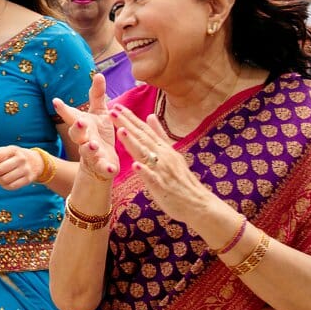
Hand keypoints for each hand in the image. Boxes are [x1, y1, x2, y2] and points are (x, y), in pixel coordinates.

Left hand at [0, 146, 45, 190]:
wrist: (35, 161)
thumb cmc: (15, 156)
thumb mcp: (5, 152)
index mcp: (13, 150)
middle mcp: (21, 159)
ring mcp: (25, 169)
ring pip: (5, 180)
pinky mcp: (28, 179)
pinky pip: (12, 186)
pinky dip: (4, 186)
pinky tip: (3, 183)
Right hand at [52, 72, 116, 179]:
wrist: (102, 163)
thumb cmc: (99, 135)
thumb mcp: (100, 113)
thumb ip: (97, 95)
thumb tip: (98, 74)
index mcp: (82, 125)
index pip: (71, 116)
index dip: (63, 109)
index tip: (56, 101)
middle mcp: (84, 139)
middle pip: (76, 134)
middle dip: (77, 128)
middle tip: (80, 122)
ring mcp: (91, 154)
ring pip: (87, 151)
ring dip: (89, 148)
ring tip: (93, 145)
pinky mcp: (102, 167)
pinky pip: (102, 168)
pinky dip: (106, 168)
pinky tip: (110, 169)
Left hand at [112, 107, 219, 225]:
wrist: (198, 203)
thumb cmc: (181, 181)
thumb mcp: (171, 154)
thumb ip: (159, 136)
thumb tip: (150, 116)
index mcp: (164, 149)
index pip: (145, 130)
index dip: (131, 118)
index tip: (118, 105)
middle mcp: (163, 156)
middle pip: (143, 138)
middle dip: (127, 124)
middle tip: (113, 110)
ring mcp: (163, 171)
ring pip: (146, 154)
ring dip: (133, 143)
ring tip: (121, 131)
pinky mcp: (163, 186)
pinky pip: (152, 178)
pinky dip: (144, 171)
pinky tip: (134, 165)